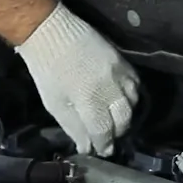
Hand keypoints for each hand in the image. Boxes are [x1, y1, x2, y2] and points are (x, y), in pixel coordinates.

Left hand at [17, 2, 138, 155]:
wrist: (51, 31)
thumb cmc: (47, 70)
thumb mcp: (54, 103)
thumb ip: (73, 126)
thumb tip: (87, 146)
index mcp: (88, 100)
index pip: (103, 131)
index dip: (103, 144)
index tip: (100, 151)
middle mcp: (109, 87)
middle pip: (123, 119)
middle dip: (116, 133)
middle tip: (108, 138)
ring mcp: (118, 72)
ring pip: (133, 103)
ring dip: (125, 116)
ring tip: (115, 122)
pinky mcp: (122, 60)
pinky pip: (135, 84)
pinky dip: (131, 97)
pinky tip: (122, 101)